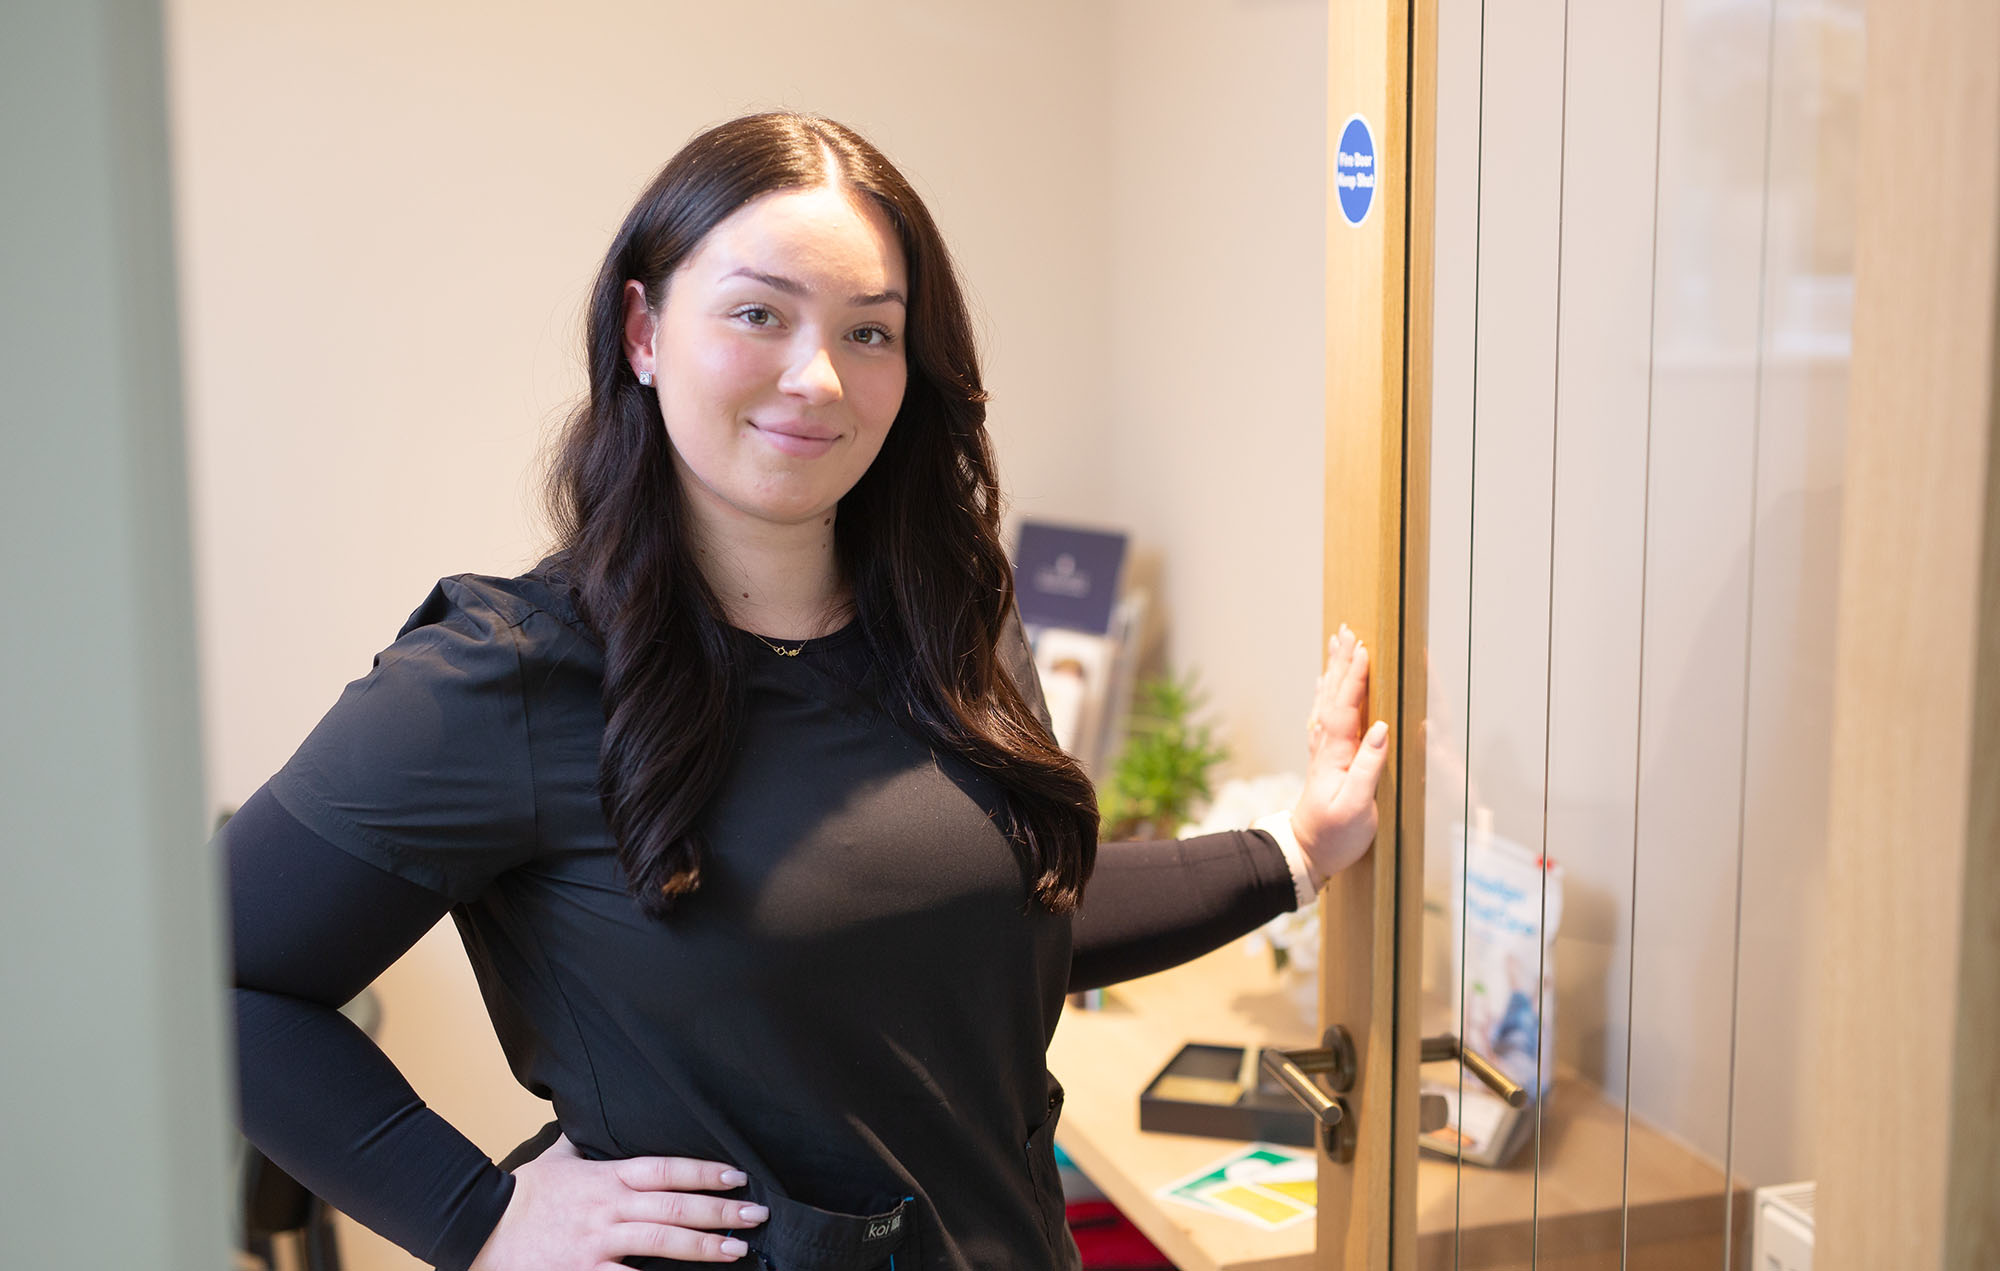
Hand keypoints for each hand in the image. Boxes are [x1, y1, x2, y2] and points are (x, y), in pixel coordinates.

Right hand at [469, 1133, 764, 1269]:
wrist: (477, 1229)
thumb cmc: (521, 1197)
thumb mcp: (557, 1160)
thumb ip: (585, 1144)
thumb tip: (596, 1121)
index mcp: (605, 1178)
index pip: (665, 1169)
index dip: (703, 1173)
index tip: (736, 1177)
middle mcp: (606, 1208)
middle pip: (672, 1207)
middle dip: (718, 1212)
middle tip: (755, 1216)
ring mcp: (596, 1243)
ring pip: (659, 1244)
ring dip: (702, 1247)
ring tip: (736, 1250)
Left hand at [1291, 625, 1388, 886]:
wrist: (1306, 853)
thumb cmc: (1335, 835)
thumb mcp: (1357, 807)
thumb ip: (1368, 767)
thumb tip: (1381, 728)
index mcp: (1335, 755)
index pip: (1345, 707)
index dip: (1355, 678)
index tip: (1364, 649)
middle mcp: (1326, 748)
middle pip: (1333, 696)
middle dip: (1341, 663)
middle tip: (1347, 631)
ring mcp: (1323, 752)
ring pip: (1327, 702)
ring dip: (1333, 672)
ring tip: (1336, 643)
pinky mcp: (1324, 760)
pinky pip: (1324, 716)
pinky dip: (1326, 694)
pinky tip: (1324, 683)